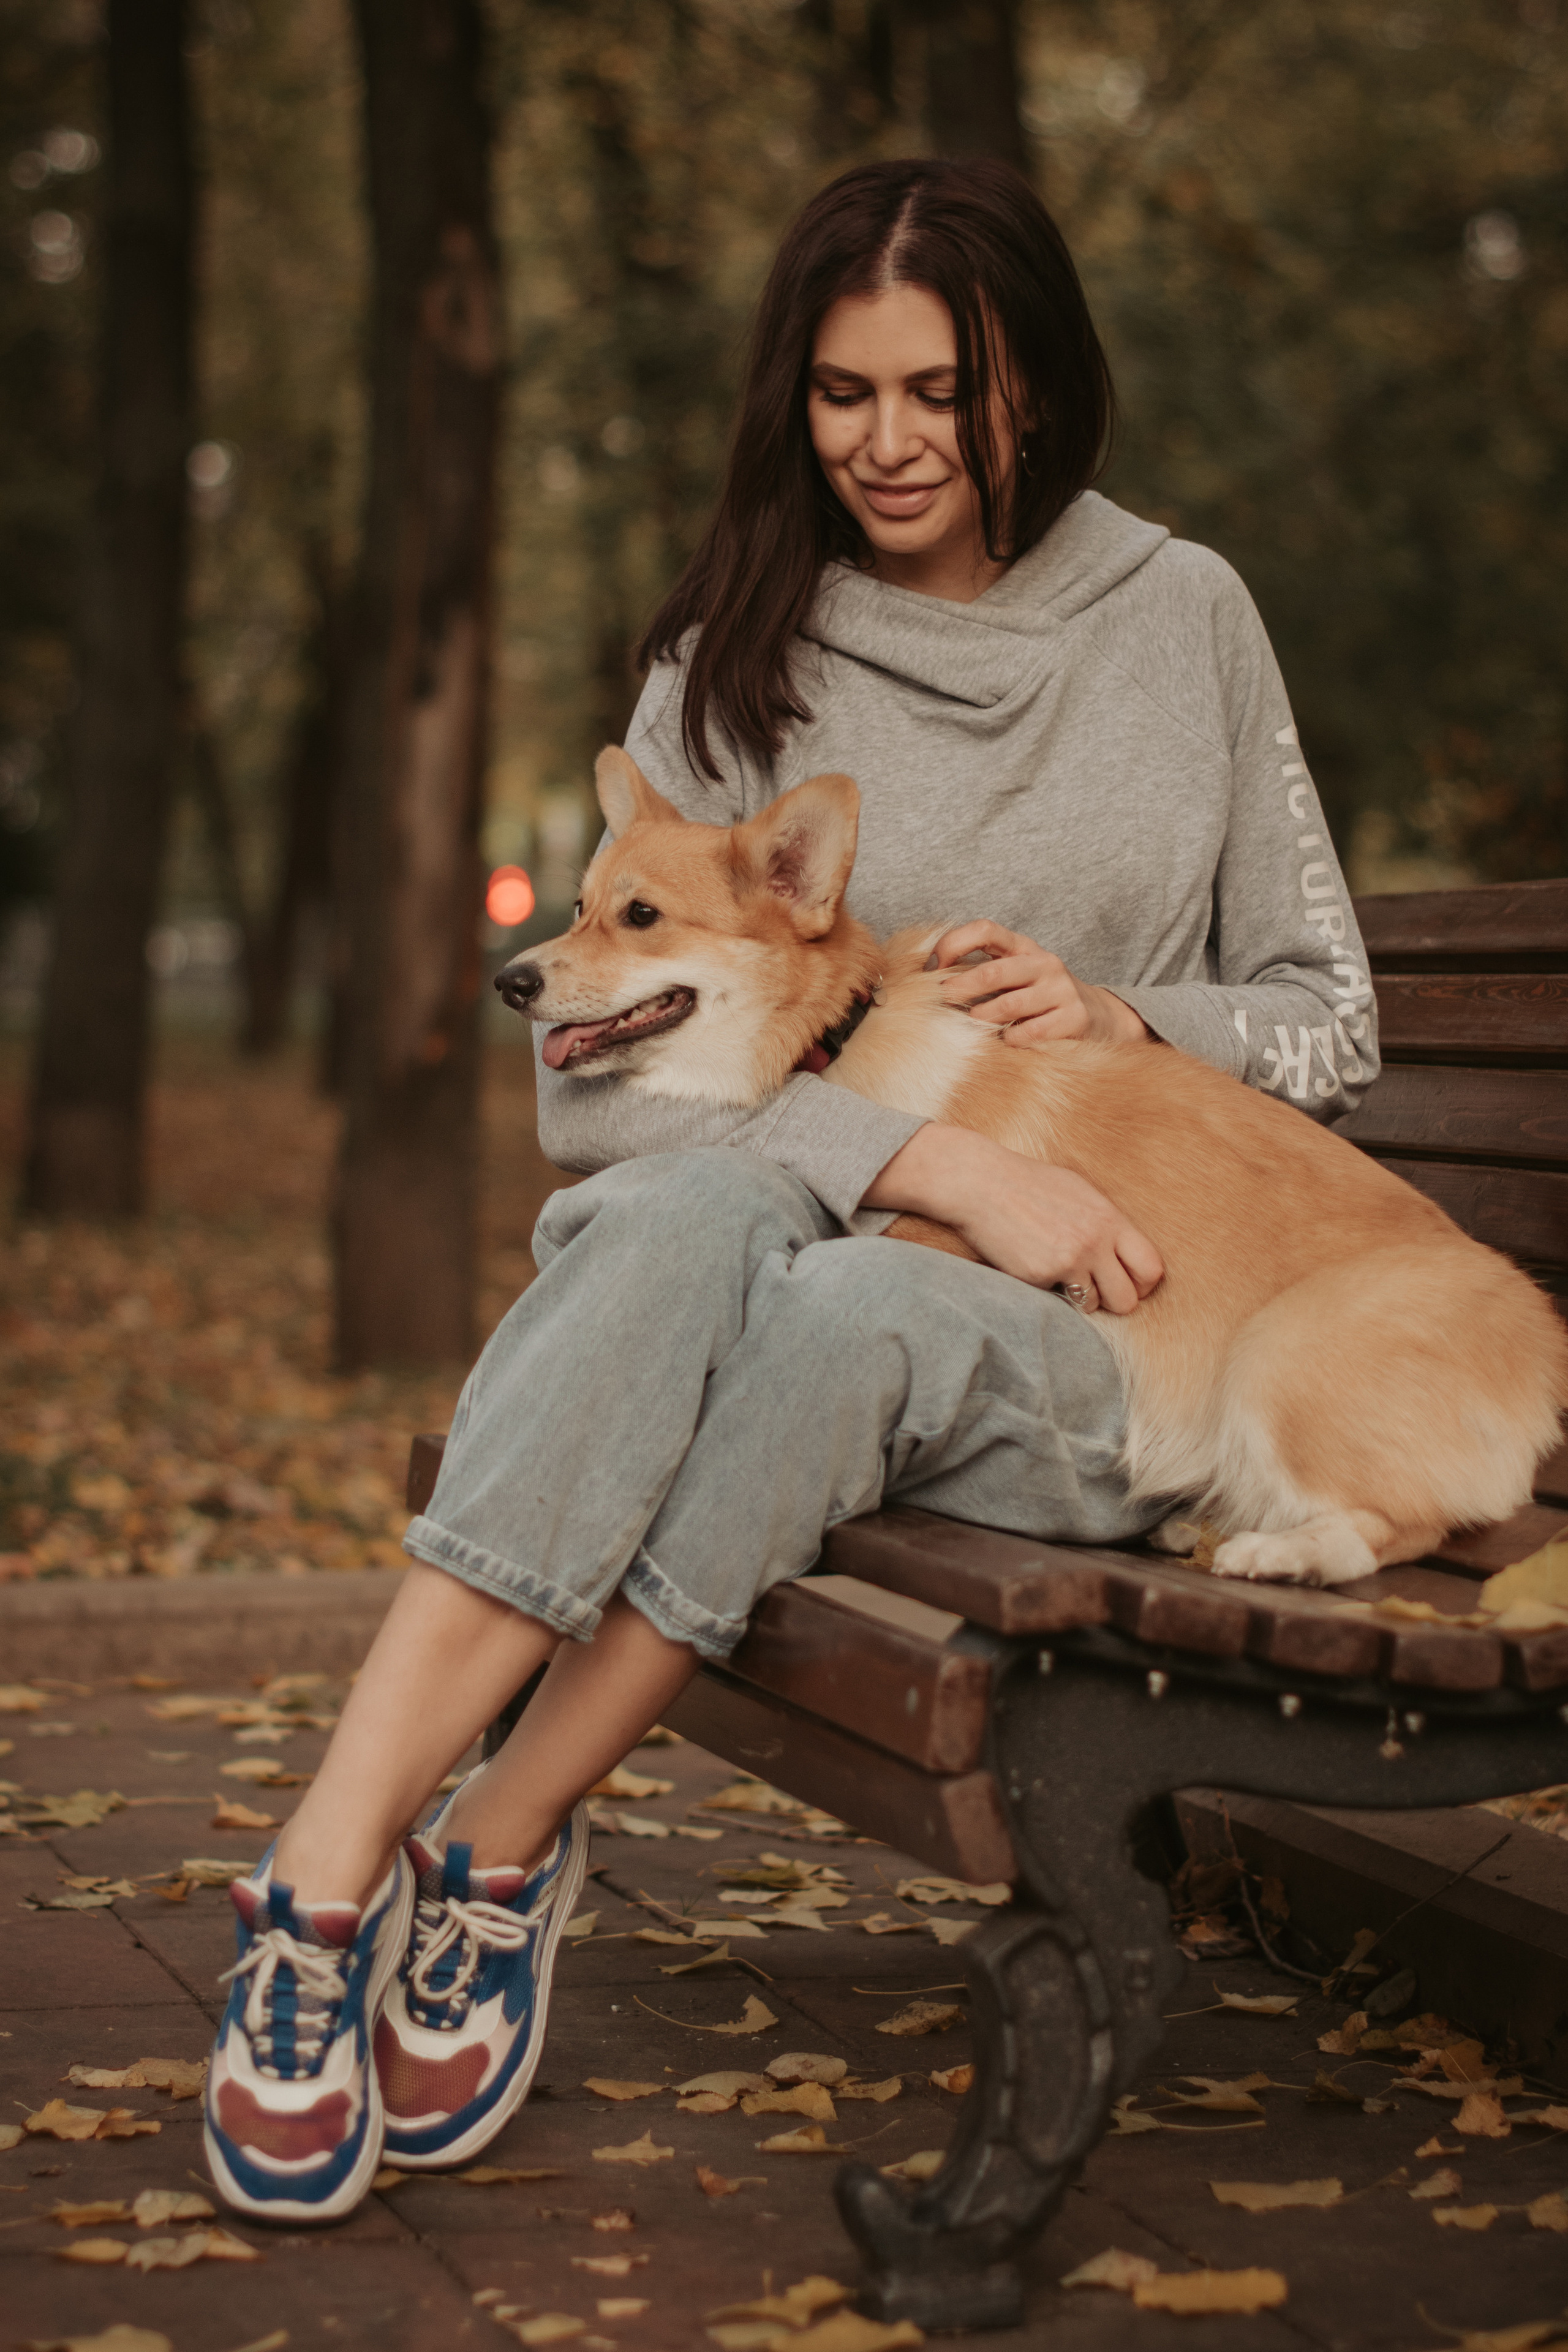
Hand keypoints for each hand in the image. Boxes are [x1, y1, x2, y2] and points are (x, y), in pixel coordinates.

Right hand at [863, 1125, 1163, 1313]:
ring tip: (1059, 1275)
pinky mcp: (1040, 1274)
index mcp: (1109, 1218)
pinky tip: (1031, 1264)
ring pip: (1092, 1305)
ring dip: (1079, 1298)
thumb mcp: (1078, 1192)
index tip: (1126, 1282)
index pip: (1151, 1267)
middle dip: (1114, 1301)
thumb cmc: (1027, 1184)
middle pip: (1128, 1299)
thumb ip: (1104, 1222)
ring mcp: (1069, 1259)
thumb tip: (1124, 1250)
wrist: (981, 1183)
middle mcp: (1095, 1240)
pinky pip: (1056, 1299)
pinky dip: (1047, 1289)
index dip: (1142, 1283)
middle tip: (1096, 1291)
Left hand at [930, 921, 1148, 1046]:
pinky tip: (1006, 1042)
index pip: (985, 929)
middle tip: (942, 1000)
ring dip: (982, 1018)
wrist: (1097, 1016)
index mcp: (1023, 947)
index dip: (954, 944)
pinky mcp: (1074, 1018)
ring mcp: (1061, 990)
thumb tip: (926, 976)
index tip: (932, 967)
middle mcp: (1044, 963)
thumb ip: (979, 970)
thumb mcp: (1014, 975)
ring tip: (971, 1024)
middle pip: (994, 971)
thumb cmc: (1039, 996)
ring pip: (1009, 1005)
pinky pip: (1030, 1033)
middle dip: (961, 987)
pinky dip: (1011, 1040)